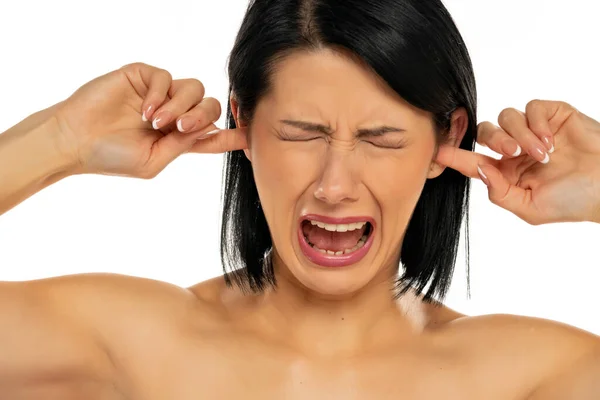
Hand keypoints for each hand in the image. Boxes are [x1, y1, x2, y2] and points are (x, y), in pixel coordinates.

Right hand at [52, 62, 246, 177]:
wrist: (75, 141)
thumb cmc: (111, 157)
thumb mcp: (154, 161)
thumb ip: (184, 145)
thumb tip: (210, 129)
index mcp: (179, 138)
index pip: (214, 134)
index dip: (234, 134)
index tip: (252, 135)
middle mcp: (174, 114)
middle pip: (209, 106)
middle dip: (201, 117)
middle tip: (179, 129)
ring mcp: (159, 94)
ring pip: (194, 88)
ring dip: (180, 107)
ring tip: (156, 123)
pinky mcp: (143, 77)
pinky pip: (167, 77)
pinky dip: (160, 94)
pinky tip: (145, 111)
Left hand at [435, 100, 599, 224]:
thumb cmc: (573, 202)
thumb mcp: (530, 208)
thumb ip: (500, 192)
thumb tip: (478, 169)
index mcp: (507, 172)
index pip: (474, 160)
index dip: (455, 155)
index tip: (438, 151)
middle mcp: (516, 150)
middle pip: (486, 132)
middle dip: (494, 139)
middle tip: (512, 152)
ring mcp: (534, 131)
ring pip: (507, 116)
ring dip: (520, 134)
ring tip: (542, 153)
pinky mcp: (553, 115)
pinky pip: (532, 107)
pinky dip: (537, 122)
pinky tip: (551, 141)